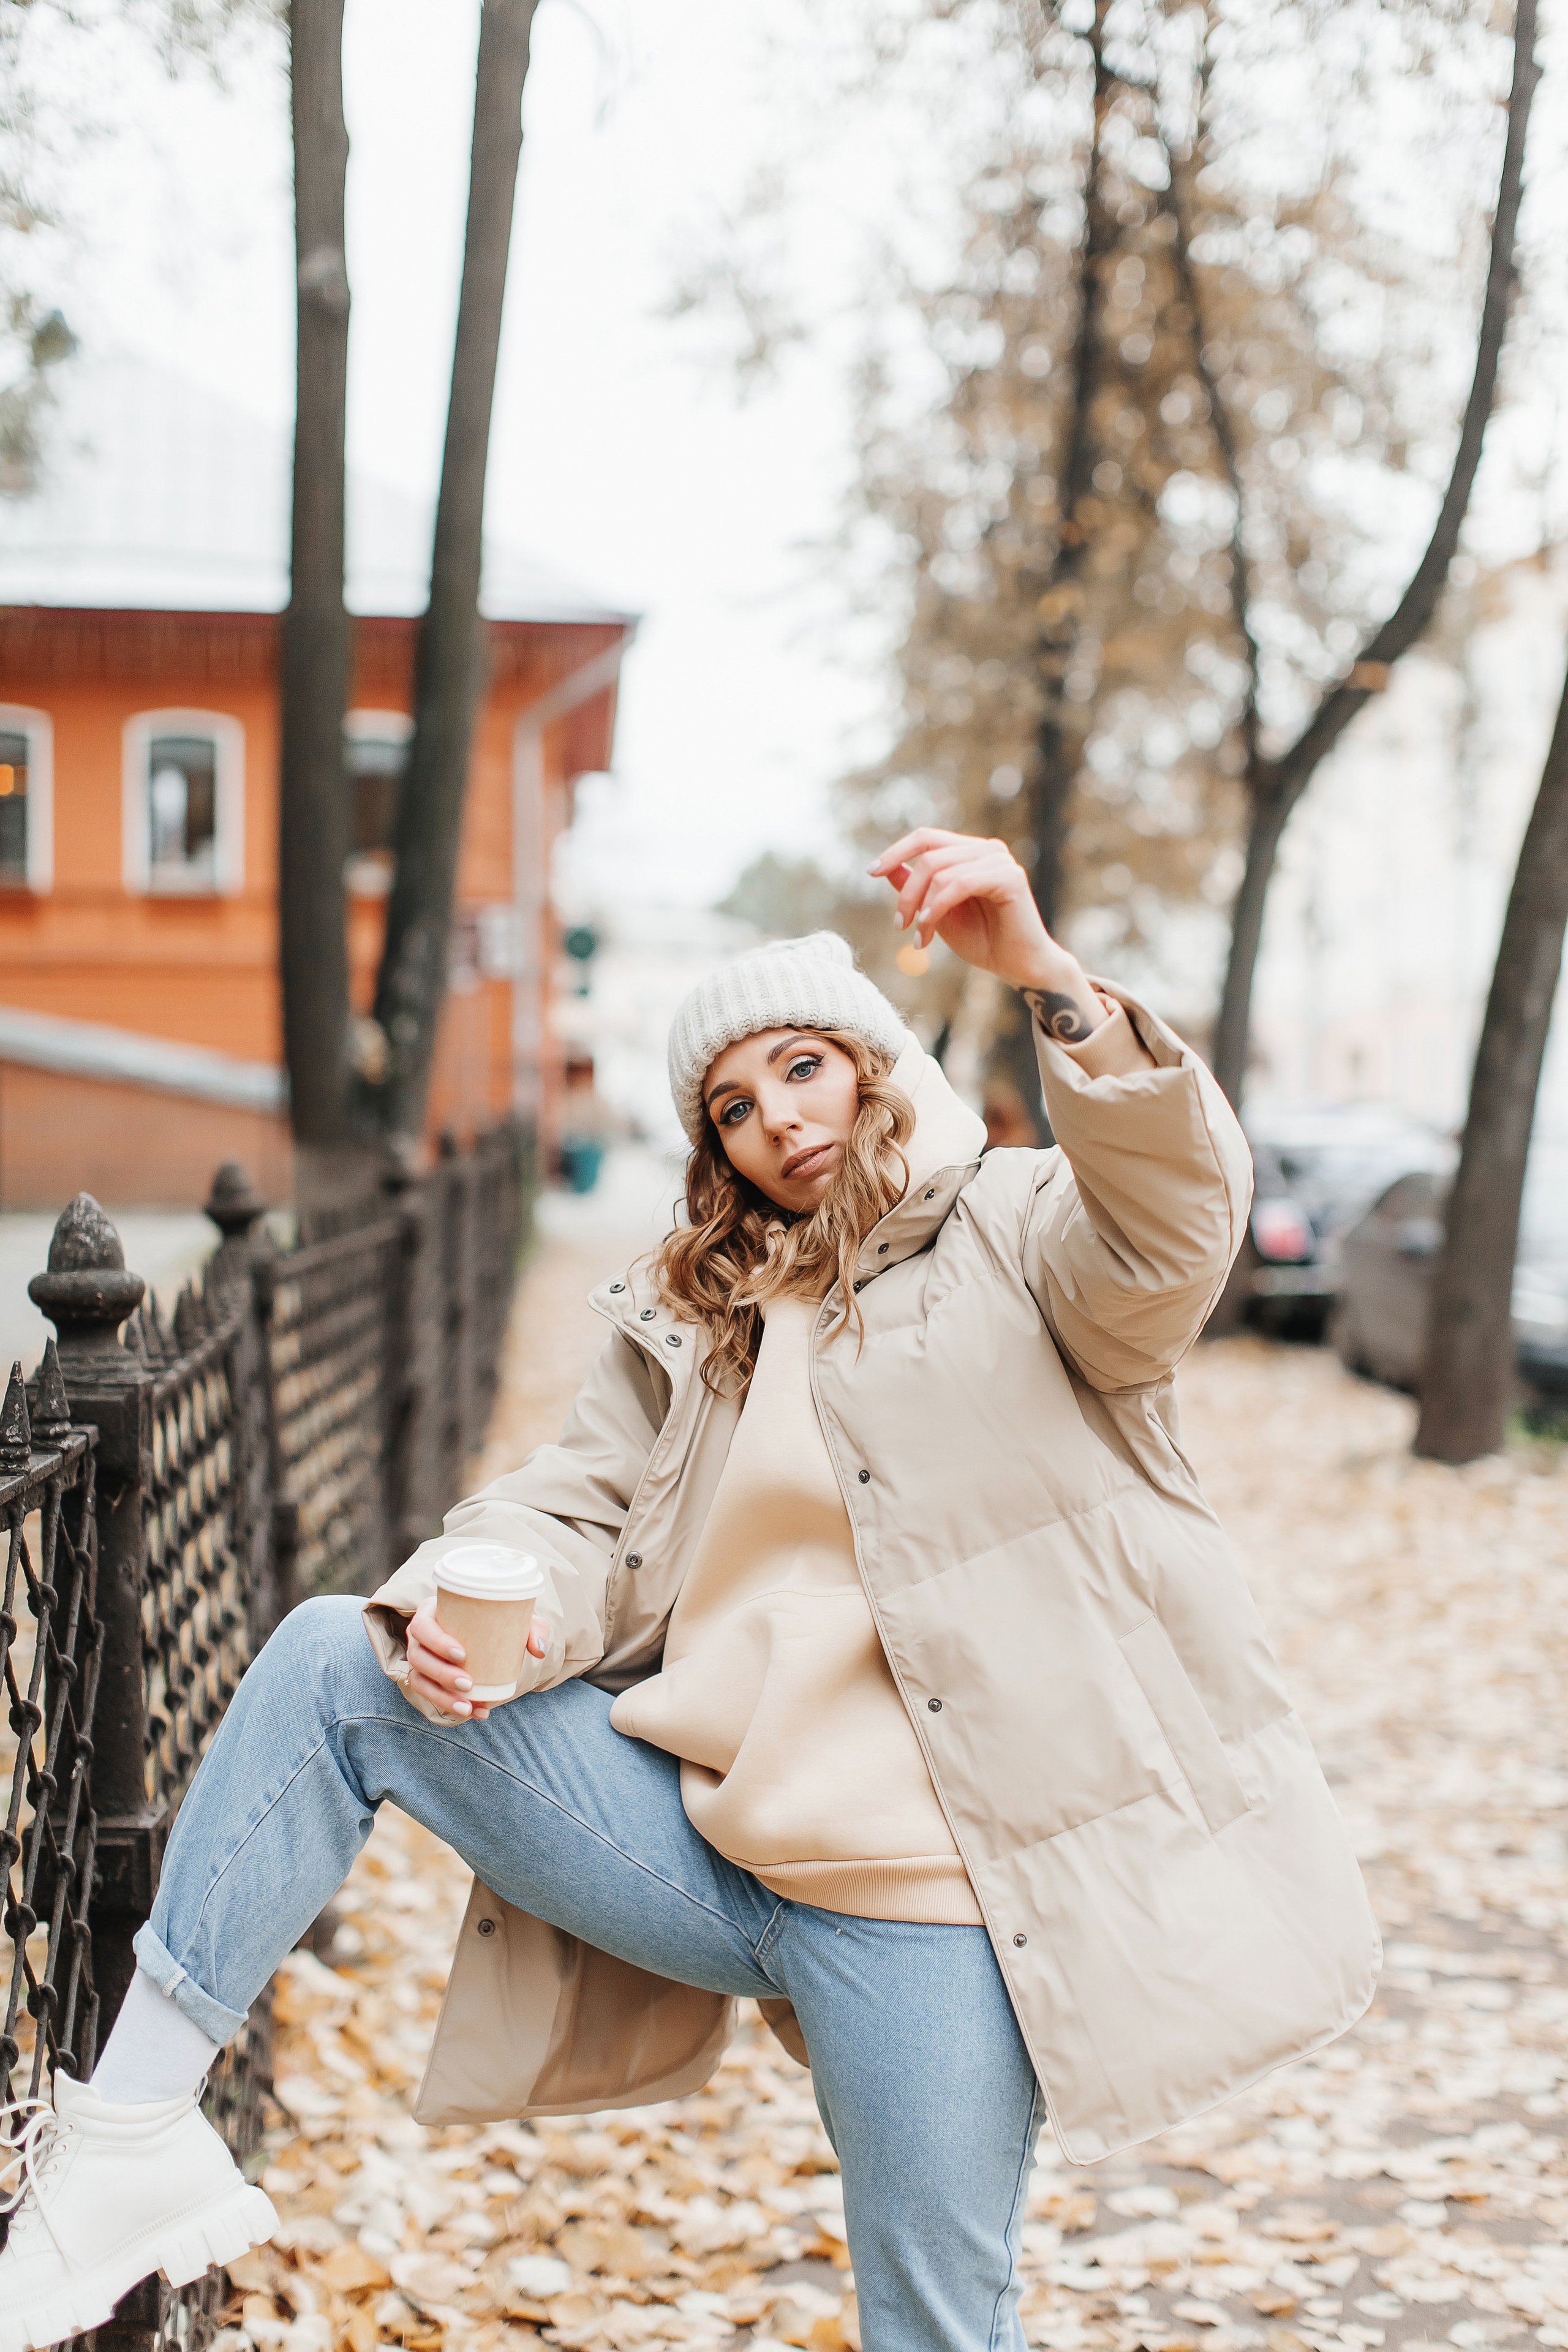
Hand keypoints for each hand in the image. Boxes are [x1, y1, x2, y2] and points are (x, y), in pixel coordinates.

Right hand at [405, 1601, 546, 1721]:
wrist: (489, 1634)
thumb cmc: (496, 1620)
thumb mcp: (515, 1618)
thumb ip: (532, 1627)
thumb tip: (538, 1649)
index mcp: (433, 1613)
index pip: (422, 1626)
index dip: (436, 1642)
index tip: (462, 1654)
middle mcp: (420, 1637)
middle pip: (418, 1657)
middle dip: (441, 1674)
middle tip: (469, 1683)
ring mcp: (421, 1659)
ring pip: (420, 1680)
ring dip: (441, 1697)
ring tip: (467, 1707)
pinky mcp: (427, 1679)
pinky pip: (430, 1695)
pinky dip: (449, 1706)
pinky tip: (473, 1712)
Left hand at [867, 829, 1105, 1037]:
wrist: (1019, 967)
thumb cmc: (983, 941)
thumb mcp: (937, 913)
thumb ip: (915, 888)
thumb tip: (886, 868)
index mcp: (970, 853)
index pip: (926, 837)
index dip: (896, 851)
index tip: (871, 872)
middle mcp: (986, 849)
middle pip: (928, 855)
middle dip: (906, 892)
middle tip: (899, 926)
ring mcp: (1000, 860)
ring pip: (940, 870)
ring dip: (921, 907)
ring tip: (919, 939)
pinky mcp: (1009, 878)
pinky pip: (959, 884)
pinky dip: (937, 907)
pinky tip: (929, 931)